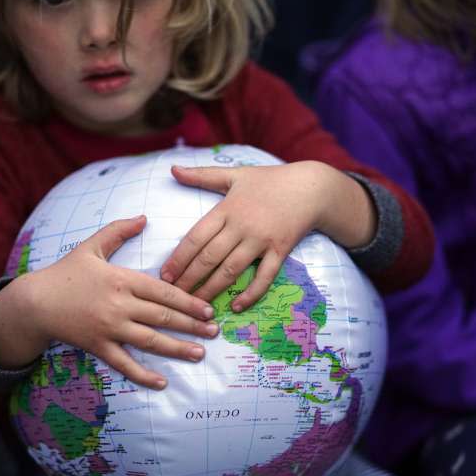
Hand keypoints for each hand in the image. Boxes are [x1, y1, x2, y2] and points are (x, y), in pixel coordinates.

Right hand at [0, 216, 217, 389]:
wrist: (34, 302)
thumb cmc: (65, 272)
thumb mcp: (92, 246)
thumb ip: (119, 230)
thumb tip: (144, 217)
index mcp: (122, 279)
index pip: (164, 291)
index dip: (189, 301)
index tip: (208, 309)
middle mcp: (120, 305)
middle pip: (163, 317)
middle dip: (191, 325)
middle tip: (214, 331)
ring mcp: (109, 328)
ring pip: (150, 341)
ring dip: (177, 348)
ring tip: (199, 354)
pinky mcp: (98, 346)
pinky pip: (124, 364)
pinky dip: (143, 375)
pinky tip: (162, 383)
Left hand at [160, 161, 358, 310]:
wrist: (310, 187)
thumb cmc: (269, 180)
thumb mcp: (234, 174)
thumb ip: (202, 175)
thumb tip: (172, 169)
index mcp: (227, 208)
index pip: (195, 237)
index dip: (178, 258)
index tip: (164, 275)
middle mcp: (242, 226)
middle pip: (209, 257)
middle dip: (189, 279)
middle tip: (173, 295)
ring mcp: (261, 240)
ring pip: (231, 270)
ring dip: (212, 289)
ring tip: (196, 305)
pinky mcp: (280, 251)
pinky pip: (264, 277)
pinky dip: (251, 293)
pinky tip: (236, 306)